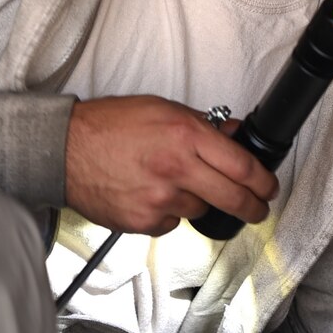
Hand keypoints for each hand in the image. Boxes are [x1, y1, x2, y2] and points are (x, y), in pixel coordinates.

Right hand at [64, 96, 277, 235]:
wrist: (64, 151)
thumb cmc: (109, 126)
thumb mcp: (162, 110)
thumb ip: (203, 125)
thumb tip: (235, 135)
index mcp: (185, 136)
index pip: (242, 166)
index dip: (263, 182)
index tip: (269, 188)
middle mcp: (176, 169)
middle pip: (232, 198)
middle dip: (252, 207)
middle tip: (257, 210)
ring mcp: (159, 199)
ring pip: (199, 210)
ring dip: (196, 201)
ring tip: (170, 183)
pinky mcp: (143, 221)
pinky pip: (171, 222)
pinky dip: (167, 213)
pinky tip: (149, 194)